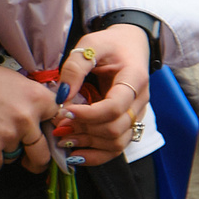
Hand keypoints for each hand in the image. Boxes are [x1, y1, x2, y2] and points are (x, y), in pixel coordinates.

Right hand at [0, 46, 56, 171]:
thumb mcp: (17, 83)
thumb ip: (34, 103)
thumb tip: (46, 124)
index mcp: (38, 98)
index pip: (57, 124)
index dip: (49, 133)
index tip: (44, 139)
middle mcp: (27, 118)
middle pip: (41, 154)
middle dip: (35, 160)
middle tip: (30, 161)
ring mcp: (8, 135)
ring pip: (13, 157)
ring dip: (2, 150)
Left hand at [54, 23, 151, 166]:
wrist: (131, 44)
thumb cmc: (110, 43)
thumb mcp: (91, 44)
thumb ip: (75, 67)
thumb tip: (62, 96)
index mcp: (134, 78)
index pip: (115, 106)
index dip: (89, 114)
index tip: (65, 111)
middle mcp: (140, 101)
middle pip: (116, 128)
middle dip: (85, 130)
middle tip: (58, 125)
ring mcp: (137, 115)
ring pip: (117, 142)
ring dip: (88, 144)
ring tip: (63, 140)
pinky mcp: (129, 123)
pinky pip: (117, 147)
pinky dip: (97, 155)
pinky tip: (76, 155)